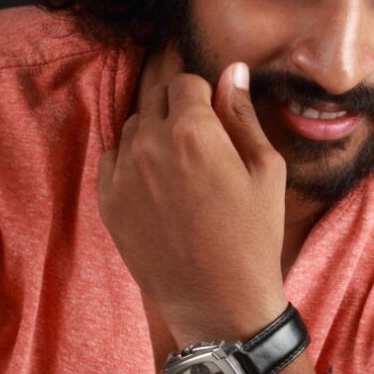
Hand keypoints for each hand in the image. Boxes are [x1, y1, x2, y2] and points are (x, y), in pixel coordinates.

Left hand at [98, 50, 287, 345]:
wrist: (219, 302)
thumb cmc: (253, 237)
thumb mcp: (265, 170)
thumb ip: (243, 115)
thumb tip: (232, 70)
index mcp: (192, 130)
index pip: (185, 81)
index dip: (204, 97)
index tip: (216, 121)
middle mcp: (149, 144)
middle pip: (155, 98)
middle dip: (177, 110)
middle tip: (201, 145)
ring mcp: (123, 174)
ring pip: (133, 127)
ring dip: (153, 134)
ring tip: (181, 170)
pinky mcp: (108, 202)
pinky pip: (113, 159)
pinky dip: (133, 162)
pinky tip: (159, 189)